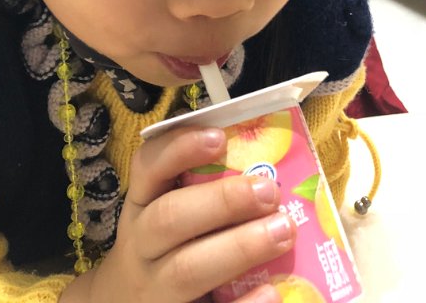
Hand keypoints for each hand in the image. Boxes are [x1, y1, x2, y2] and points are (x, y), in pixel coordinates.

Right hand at [62, 126, 295, 302]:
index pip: (147, 167)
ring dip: (239, 248)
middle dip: (222, 201)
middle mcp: (141, 244)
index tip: (218, 137)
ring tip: (284, 230)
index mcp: (142, 204)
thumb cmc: (162, 246)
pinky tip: (272, 291)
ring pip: (187, 269)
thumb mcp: (165, 210)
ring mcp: (155, 287)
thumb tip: (270, 154)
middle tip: (269, 191)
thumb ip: (201, 186)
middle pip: (170, 218)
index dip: (179, 148)